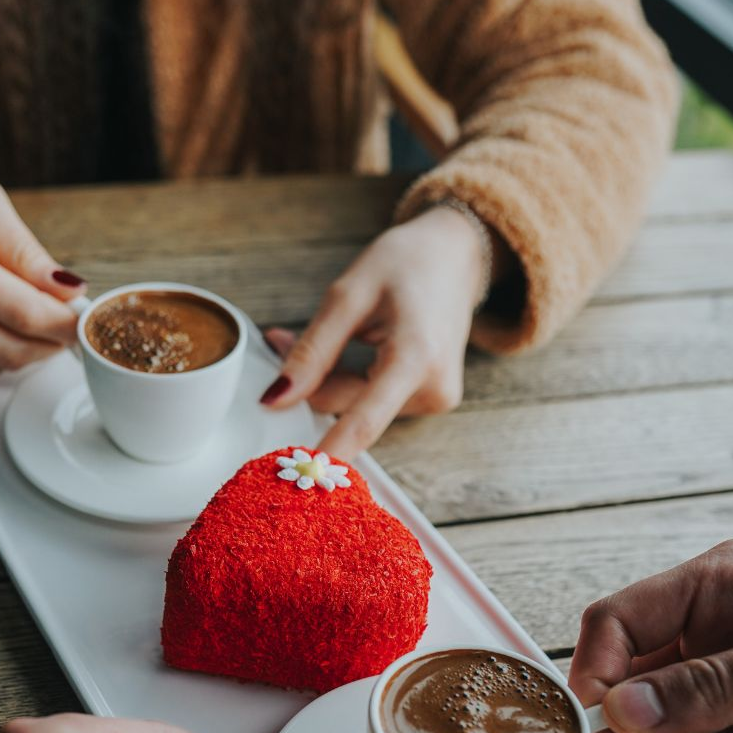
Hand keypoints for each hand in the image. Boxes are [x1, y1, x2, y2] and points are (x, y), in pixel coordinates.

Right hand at [0, 129, 83, 371]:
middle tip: (74, 320)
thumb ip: (24, 249)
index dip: (65, 323)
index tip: (90, 317)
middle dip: (52, 342)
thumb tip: (69, 290)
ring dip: (29, 348)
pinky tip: (4, 317)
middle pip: (8, 349)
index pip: (19, 312)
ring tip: (43, 314)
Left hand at [259, 206, 486, 459]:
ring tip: (333, 329)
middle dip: (313, 382)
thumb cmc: (407, 263)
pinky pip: (375, 402)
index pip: (364, 420)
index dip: (328, 450)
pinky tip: (357, 346)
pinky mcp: (433, 400)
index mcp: (417, 357)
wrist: (457, 254)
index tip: (301, 478)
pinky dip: (355, 381)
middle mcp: (434, 389)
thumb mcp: (348, 295)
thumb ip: (311, 351)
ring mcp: (437, 399)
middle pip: (350, 408)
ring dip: (332, 378)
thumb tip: (276, 400)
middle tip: (279, 338)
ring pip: (359, 407)